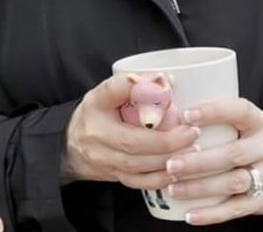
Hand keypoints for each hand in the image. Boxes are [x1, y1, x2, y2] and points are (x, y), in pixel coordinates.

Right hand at [62, 74, 201, 188]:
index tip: (166, 85)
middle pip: (132, 141)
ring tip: (192, 150)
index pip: (113, 90)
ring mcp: (103, 158)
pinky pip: (138, 182)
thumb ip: (131, 86)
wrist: (71, 145)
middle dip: (166, 140)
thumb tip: (165, 80)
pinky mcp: (113, 176)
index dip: (140, 88)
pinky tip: (176, 172)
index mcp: (96, 105)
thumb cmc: (95, 114)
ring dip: (167, 160)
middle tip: (191, 132)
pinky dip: (159, 179)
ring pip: (137, 165)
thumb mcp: (106, 94)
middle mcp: (97, 133)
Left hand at [163, 98, 262, 224]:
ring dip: (201, 188)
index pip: (239, 110)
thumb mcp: (235, 121)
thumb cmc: (241, 138)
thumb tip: (167, 105)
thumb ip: (210, 117)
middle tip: (170, 165)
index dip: (213, 112)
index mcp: (258, 121)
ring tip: (174, 189)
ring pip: (235, 183)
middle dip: (199, 162)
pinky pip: (237, 208)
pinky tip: (191, 215)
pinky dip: (213, 213)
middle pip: (234, 154)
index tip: (186, 116)